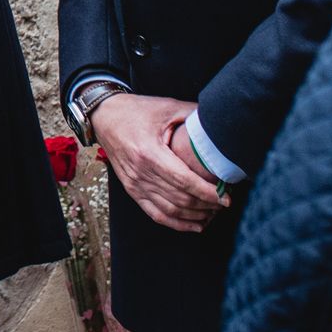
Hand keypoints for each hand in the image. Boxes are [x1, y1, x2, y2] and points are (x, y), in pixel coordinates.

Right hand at [92, 94, 226, 232]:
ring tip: (214, 212)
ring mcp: (134, 183)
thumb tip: (221, 119)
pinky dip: (176, 223)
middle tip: (224, 202)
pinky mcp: (131, 189)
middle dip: (206, 205)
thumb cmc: (136, 110)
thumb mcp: (167, 106)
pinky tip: (195, 225)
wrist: (104, 116)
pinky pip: (155, 213)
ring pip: (170, 209)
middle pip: (180, 198)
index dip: (207, 193)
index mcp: (149, 152)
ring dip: (195, 215)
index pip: (184, 181)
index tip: (226, 197)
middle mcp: (140, 172)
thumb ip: (194, 114)